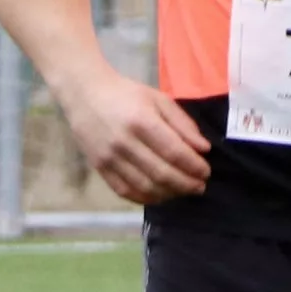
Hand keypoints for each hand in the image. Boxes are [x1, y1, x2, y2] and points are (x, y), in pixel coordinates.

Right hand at [64, 68, 213, 204]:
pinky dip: (146, 198)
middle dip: (186, 184)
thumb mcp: (158, 99)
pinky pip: (125, 191)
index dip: (194, 166)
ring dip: (169, 193)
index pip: (174, 152)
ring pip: (145, 187)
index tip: (206, 171)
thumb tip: (203, 149)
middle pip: (162, 173)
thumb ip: (182, 124)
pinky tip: (160, 195)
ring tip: (183, 191)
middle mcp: (125, 142)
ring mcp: (110, 158)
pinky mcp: (99, 168)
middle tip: (200, 186)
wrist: (84, 93)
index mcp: (142, 121)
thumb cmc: (126, 93)